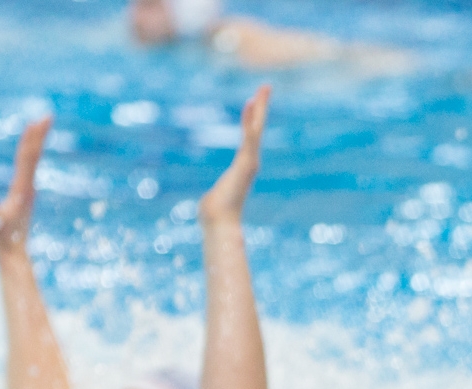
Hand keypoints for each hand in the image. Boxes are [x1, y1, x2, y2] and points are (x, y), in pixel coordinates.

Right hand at [0, 117, 51, 255]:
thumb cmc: (2, 240)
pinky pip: (28, 169)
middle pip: (33, 156)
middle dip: (38, 135)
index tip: (37, 122)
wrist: (14, 255)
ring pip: (32, 161)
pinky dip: (29, 156)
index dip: (31, 140)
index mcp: (21, 190)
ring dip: (35, 143)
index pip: (27, 159)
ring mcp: (28, 192)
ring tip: (39, 126)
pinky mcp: (25, 196)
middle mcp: (28, 188)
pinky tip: (30, 152)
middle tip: (47, 115)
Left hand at [198, 86, 270, 225]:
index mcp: (243, 166)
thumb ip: (214, 197)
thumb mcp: (214, 199)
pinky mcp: (246, 162)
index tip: (252, 102)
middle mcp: (250, 161)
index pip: (249, 137)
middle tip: (266, 86)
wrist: (219, 220)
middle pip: (256, 128)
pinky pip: (249, 136)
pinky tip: (251, 104)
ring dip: (260, 107)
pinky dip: (251, 120)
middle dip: (262, 107)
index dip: (251, 119)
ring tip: (264, 88)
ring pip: (256, 128)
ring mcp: (250, 161)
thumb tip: (205, 208)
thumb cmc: (215, 213)